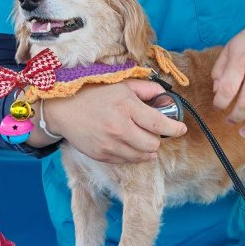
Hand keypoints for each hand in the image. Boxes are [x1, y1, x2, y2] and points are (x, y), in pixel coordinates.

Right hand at [36, 80, 186, 163]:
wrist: (63, 109)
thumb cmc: (93, 93)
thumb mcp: (120, 84)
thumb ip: (145, 89)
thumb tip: (163, 96)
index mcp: (127, 107)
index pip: (159, 124)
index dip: (175, 128)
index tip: (181, 129)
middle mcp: (120, 128)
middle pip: (153, 144)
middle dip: (158, 138)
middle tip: (153, 131)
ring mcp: (110, 144)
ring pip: (142, 156)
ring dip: (147, 149)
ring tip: (141, 138)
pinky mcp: (101, 156)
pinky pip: (126, 161)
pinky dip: (132, 154)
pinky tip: (127, 143)